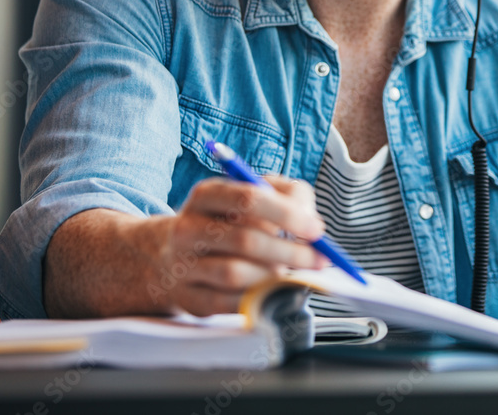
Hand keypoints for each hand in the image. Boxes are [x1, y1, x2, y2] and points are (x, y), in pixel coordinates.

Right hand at [154, 175, 328, 315]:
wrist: (179, 254)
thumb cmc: (234, 222)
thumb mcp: (261, 195)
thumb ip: (292, 198)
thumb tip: (313, 226)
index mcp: (208, 194)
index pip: (248, 199)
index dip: (287, 215)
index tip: (316, 231)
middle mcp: (188, 227)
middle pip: (245, 240)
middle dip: (289, 252)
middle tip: (318, 261)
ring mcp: (183, 264)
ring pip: (234, 273)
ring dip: (273, 277)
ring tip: (289, 274)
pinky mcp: (187, 297)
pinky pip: (226, 302)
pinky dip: (256, 299)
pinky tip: (272, 292)